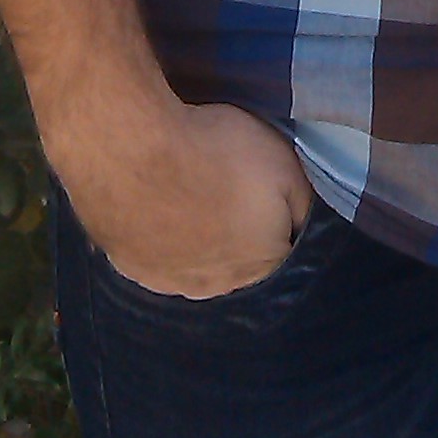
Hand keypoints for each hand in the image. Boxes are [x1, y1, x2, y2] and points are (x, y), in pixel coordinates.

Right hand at [54, 98, 313, 299]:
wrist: (136, 152)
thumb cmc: (217, 153)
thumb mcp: (284, 162)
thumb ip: (303, 200)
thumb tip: (305, 222)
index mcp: (262, 263)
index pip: (282, 245)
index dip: (274, 213)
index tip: (259, 186)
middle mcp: (219, 285)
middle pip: (237, 259)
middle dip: (235, 229)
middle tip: (222, 184)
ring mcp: (171, 282)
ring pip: (194, 263)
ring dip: (195, 237)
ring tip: (185, 191)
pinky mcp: (132, 269)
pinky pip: (154, 256)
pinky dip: (157, 235)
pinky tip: (154, 204)